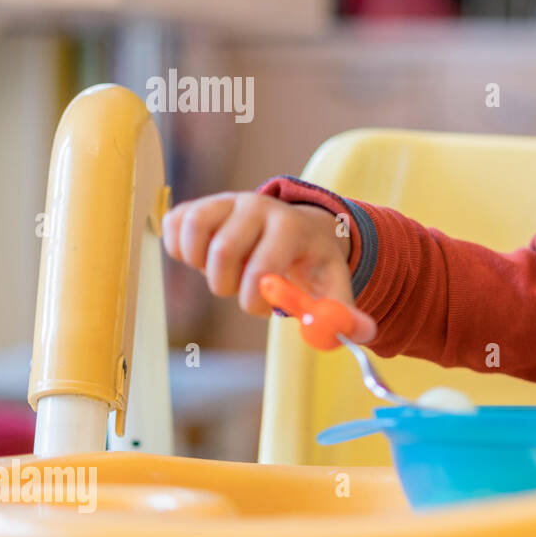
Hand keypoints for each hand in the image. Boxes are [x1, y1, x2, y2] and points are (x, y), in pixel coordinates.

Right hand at [162, 192, 376, 342]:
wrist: (295, 229)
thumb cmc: (311, 263)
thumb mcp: (332, 285)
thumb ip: (346, 314)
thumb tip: (362, 334)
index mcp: (291, 226)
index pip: (264, 264)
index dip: (257, 298)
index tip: (262, 307)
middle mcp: (257, 206)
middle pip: (223, 251)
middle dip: (227, 286)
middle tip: (240, 291)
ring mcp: (225, 202)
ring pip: (193, 236)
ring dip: (203, 269)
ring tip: (226, 273)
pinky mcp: (198, 205)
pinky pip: (173, 228)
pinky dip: (180, 252)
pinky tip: (204, 259)